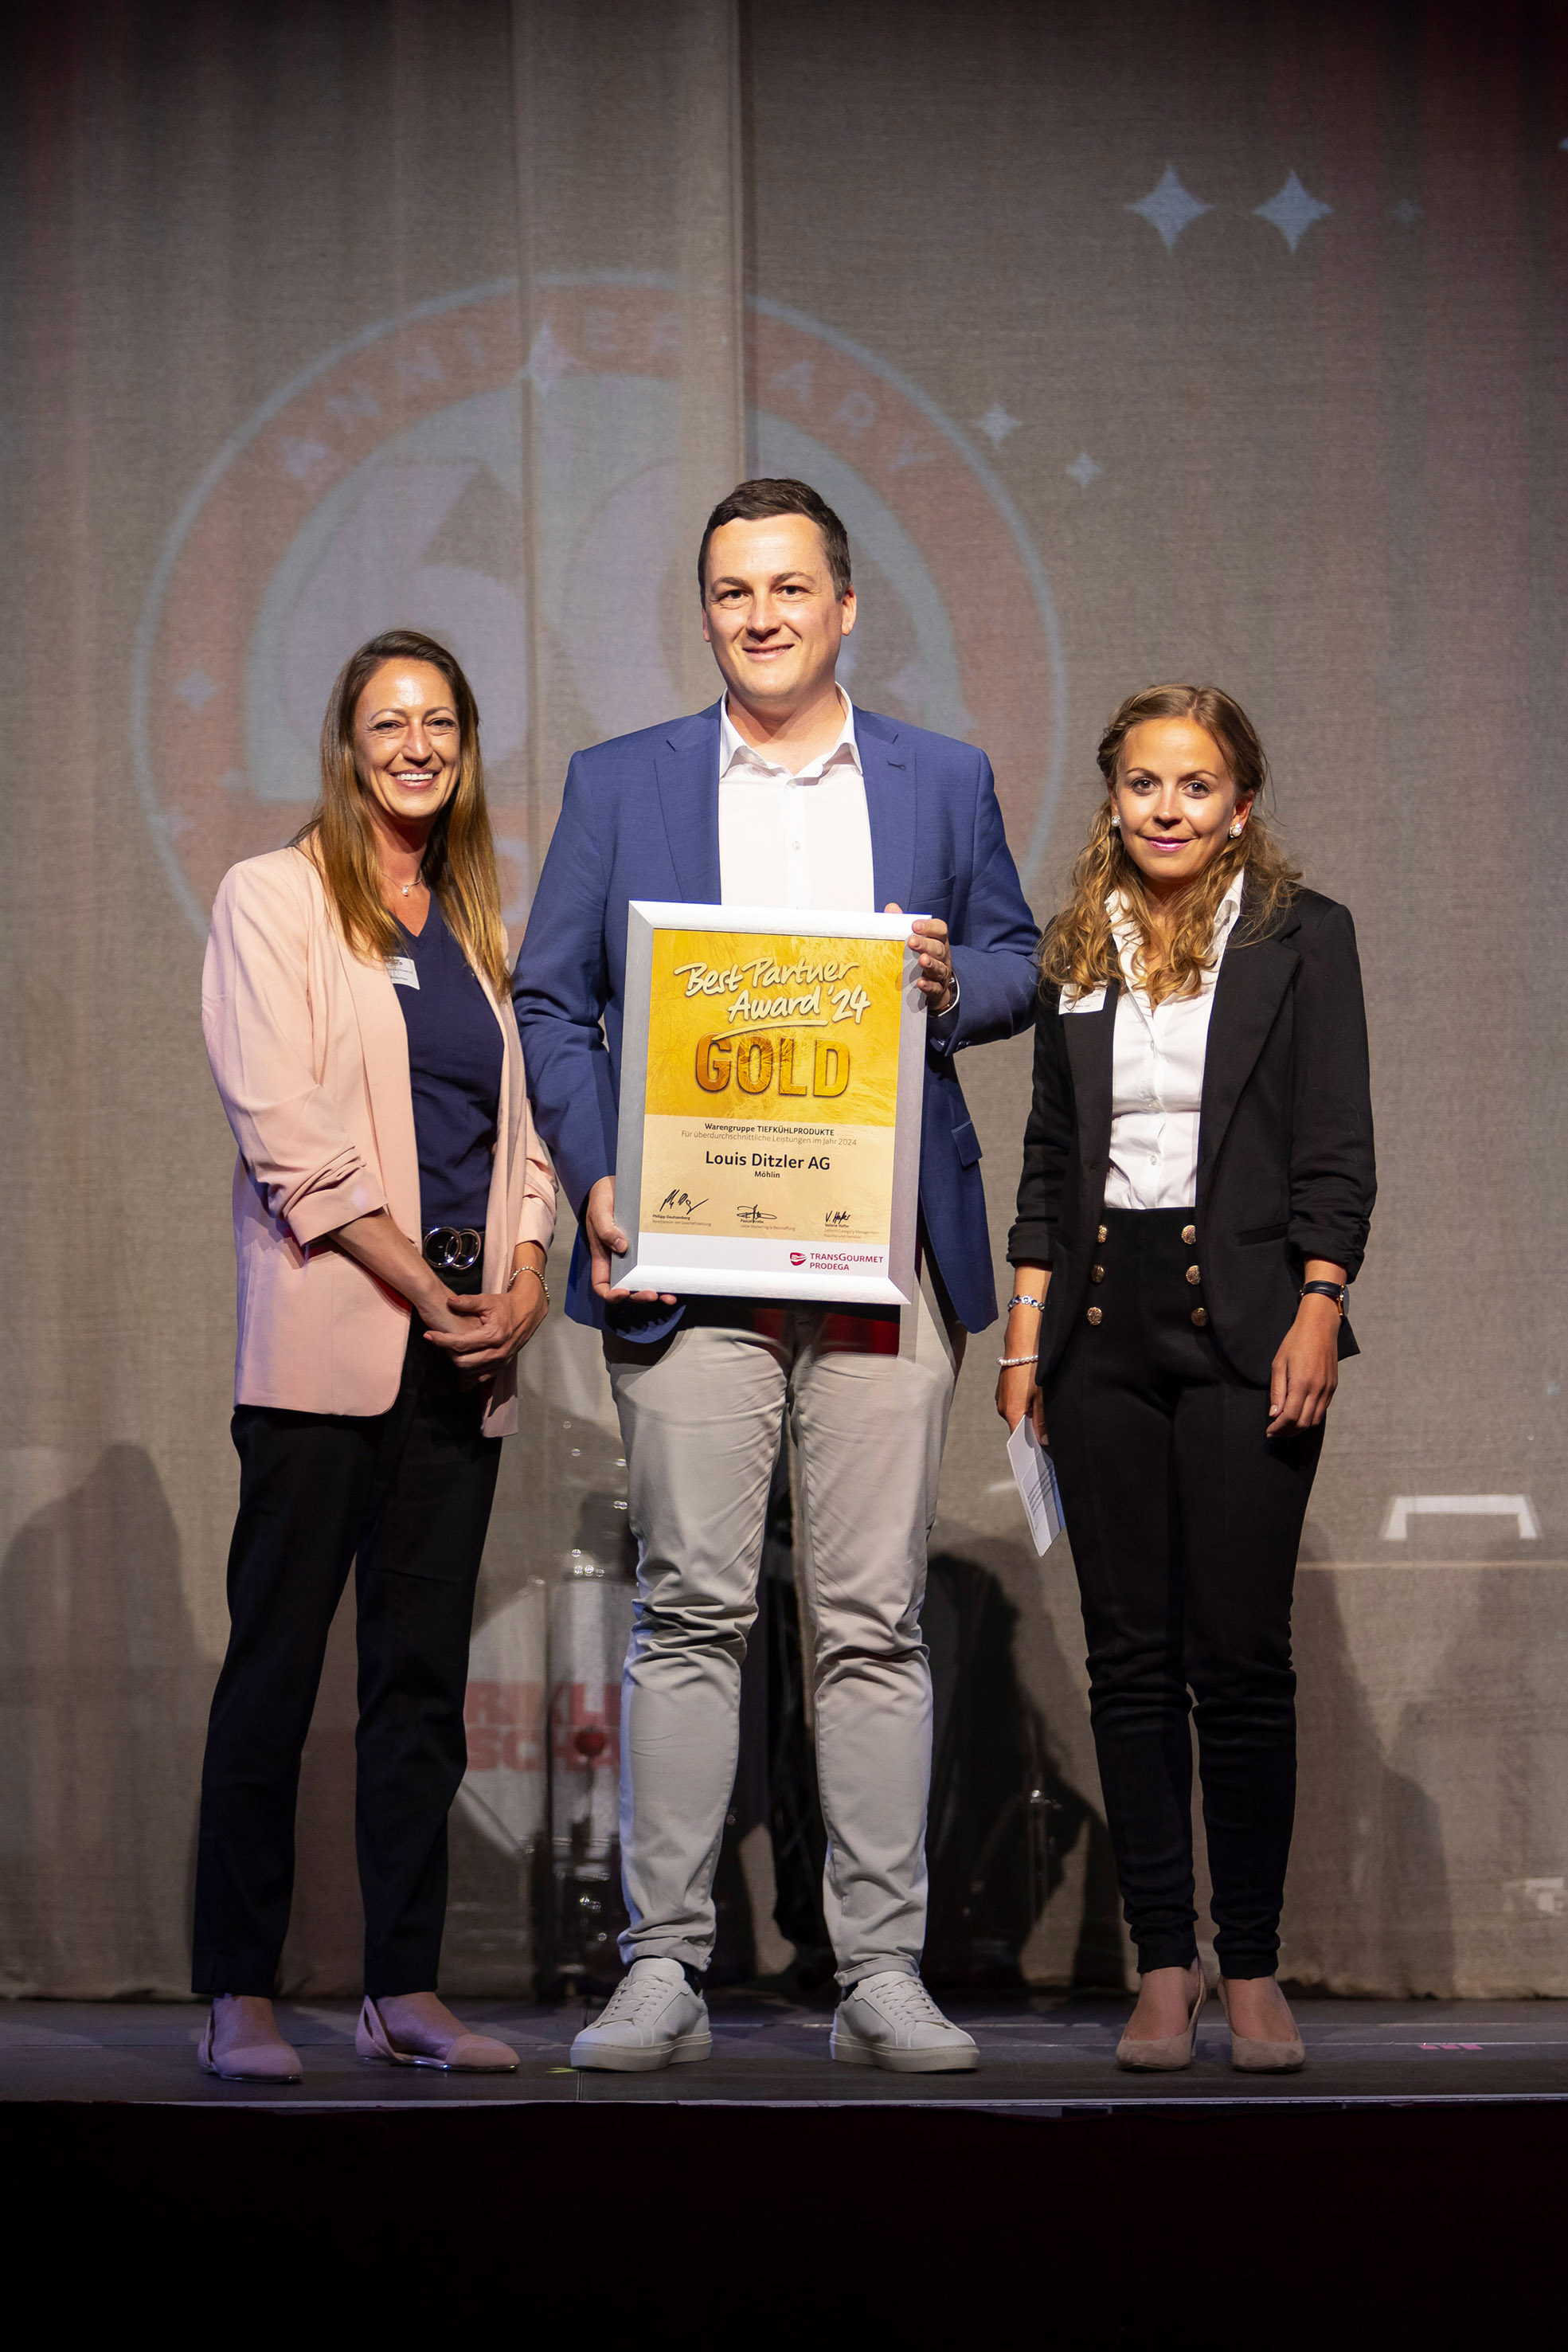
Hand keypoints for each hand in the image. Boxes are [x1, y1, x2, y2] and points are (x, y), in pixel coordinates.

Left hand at [423, 1278, 546, 1379]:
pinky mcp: (502, 1366)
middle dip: (447, 1353)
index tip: (428, 1335)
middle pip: (463, 1362)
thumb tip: (449, 1301)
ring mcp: (501, 1361)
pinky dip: (468, 1376)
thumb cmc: (506, 1305)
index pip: (461, 1343)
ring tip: (448, 1350)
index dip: (441, 1340)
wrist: (528, 1312)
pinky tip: (459, 1369)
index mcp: (494, 1335)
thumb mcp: (487, 1300)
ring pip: (470, 1373)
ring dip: (456, 1363)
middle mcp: (498, 1351)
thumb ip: (468, 1302)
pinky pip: (481, 1378)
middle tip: (439, 1342)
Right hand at [585, 1175, 675, 1305]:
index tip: (622, 1292)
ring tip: (669, 1296)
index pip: (603, 1285)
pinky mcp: (648, 1249)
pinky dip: (665, 1276)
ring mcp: (635, 1257)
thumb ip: (606, 1229)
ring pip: (644, 1282)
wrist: (617, 1187)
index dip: (611, 1294)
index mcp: (603, 1258)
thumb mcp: (599, 1211)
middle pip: (627, 1288)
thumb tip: (621, 1247)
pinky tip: (675, 1280)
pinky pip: (656, 1266)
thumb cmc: (602, 1200)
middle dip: (639, 1295)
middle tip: (652, 1294)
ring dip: (657, 1291)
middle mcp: (619, 1262)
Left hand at [885, 902, 955, 1013]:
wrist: (932, 989)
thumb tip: (891, 907)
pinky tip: (920, 983)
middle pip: (938, 948)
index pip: (940, 930)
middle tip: (911, 942)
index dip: (929, 926)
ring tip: (921, 960)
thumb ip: (901, 925)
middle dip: (926, 944)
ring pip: (940, 968)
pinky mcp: (937, 991)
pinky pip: (935, 988)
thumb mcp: (912, 941)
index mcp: (937, 941)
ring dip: (931, 964)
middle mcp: (942, 956)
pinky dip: (929, 986)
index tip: (915, 925)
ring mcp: (942, 974)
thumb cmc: (918, 959)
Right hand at [995, 1361, 1046, 1443]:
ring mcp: (1000, 1398)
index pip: (1018, 1437)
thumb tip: (1043, 1439)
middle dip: (1030, 1424)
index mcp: (1011, 1412)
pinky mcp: (1002, 1390)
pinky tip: (1032, 1391)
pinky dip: (1022, 1401)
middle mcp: (1002, 1408)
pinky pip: (1012, 1402)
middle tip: (1045, 1416)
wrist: (1021, 1346)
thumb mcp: (1042, 1397)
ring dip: (1027, 1411)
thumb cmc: (1032, 1370)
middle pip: (1017, 1425)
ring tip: (1038, 1398)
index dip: (1029, 1442)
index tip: (1040, 1443)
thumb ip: (1041, 1421)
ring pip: (1016, 1412)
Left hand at [1267, 1295, 1340, 1433]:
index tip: (1269, 1431)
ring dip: (1300, 1428)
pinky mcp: (1333, 1387)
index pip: (1291, 1417)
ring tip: (1286, 1427)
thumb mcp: (1279, 1363)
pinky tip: (1299, 1415)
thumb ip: (1277, 1391)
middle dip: (1288, 1432)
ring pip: (1315, 1420)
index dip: (1279, 1428)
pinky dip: (1310, 1418)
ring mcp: (1328, 1389)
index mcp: (1302, 1383)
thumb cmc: (1295, 1342)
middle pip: (1304, 1423)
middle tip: (1275, 1432)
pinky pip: (1322, 1410)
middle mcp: (1318, 1389)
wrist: (1320, 1327)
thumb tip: (1275, 1414)